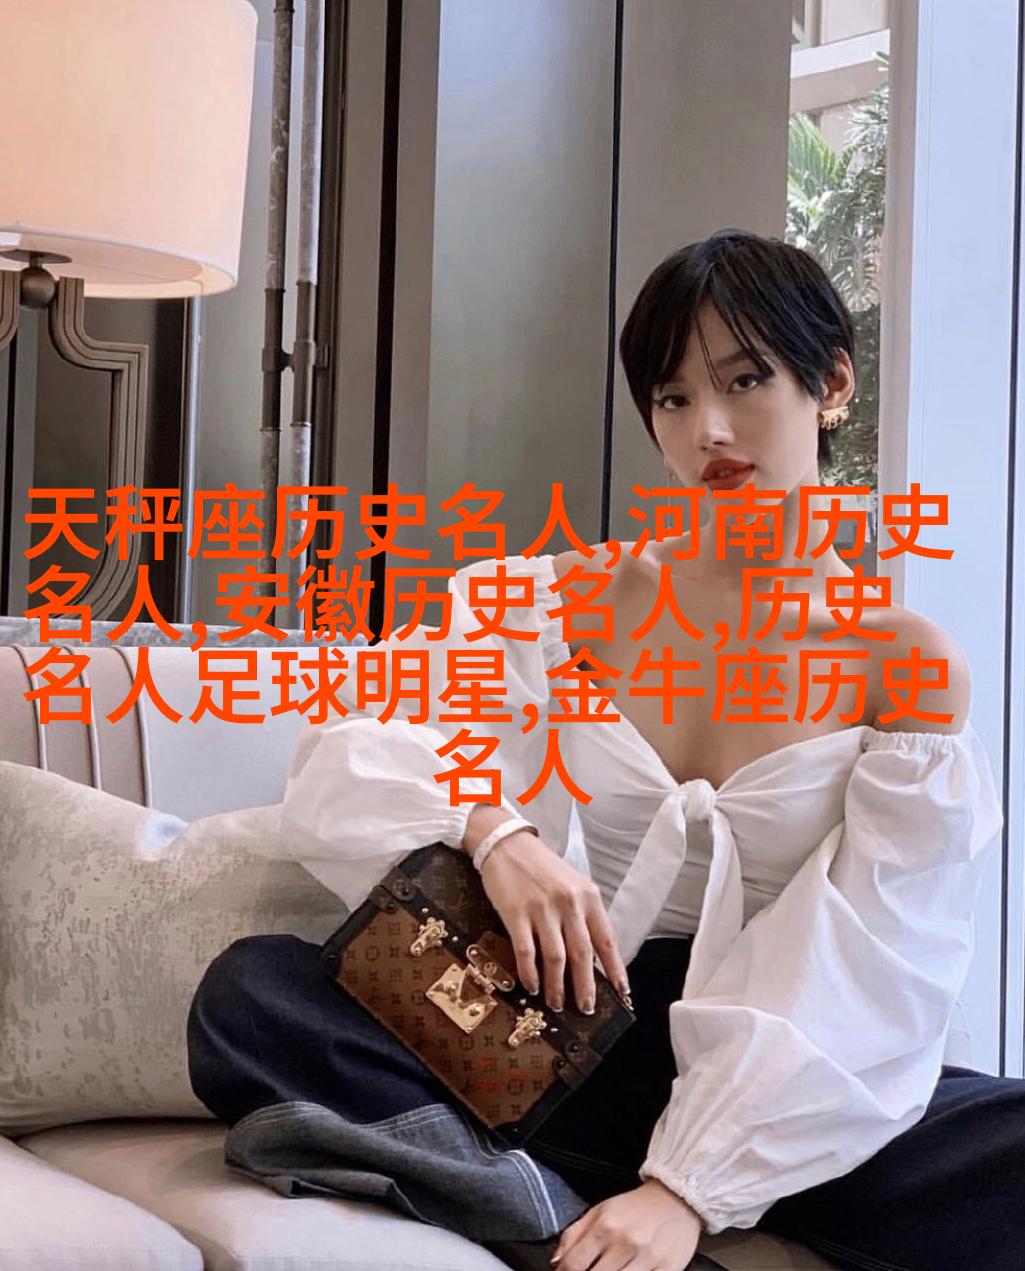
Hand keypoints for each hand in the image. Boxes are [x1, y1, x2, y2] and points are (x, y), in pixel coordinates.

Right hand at [473, 828, 630, 1013]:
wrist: (508, 844)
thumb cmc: (542, 868)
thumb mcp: (572, 885)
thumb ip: (583, 916)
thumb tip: (592, 957)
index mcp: (588, 896)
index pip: (606, 939)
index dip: (615, 969)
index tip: (621, 992)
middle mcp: (569, 903)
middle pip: (582, 954)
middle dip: (585, 986)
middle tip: (585, 1008)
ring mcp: (542, 909)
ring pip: (555, 958)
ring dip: (557, 986)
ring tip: (556, 1003)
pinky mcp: (516, 913)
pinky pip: (526, 951)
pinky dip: (531, 973)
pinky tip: (532, 986)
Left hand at [552, 1179, 702, 1270]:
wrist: (676, 1197)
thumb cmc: (636, 1207)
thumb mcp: (600, 1211)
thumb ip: (574, 1234)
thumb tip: (556, 1261)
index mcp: (606, 1225)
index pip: (574, 1263)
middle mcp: (626, 1241)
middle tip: (592, 1270)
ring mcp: (647, 1258)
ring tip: (609, 1270)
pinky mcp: (667, 1268)